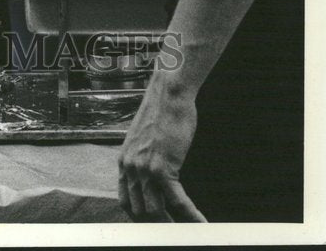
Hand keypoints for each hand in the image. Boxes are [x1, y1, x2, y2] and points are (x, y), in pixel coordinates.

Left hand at [118, 73, 205, 221]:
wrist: (168, 93)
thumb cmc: (162, 113)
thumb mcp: (144, 139)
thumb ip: (143, 159)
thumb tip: (152, 176)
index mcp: (124, 161)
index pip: (125, 201)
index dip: (139, 218)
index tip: (152, 225)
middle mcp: (130, 168)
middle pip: (139, 211)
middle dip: (157, 226)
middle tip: (174, 232)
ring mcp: (144, 169)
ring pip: (156, 212)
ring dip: (173, 226)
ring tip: (189, 232)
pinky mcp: (162, 167)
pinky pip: (178, 202)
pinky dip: (191, 217)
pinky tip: (201, 224)